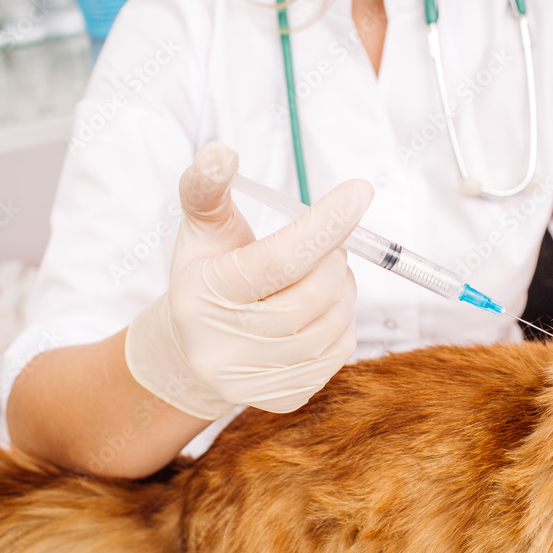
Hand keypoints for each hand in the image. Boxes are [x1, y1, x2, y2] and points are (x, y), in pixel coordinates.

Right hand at [125, 143, 373, 418]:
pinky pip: (340, 352)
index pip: (277, 259)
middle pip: (313, 295)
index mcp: (204, 295)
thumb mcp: (202, 229)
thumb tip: (220, 153)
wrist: (193, 350)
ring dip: (342, 290)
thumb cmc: (208, 274)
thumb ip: (209, 188)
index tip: (359, 192)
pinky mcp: (282, 400)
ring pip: (334, 323)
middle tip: (326, 246)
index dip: (324, 224)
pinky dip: (341, 322)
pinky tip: (318, 310)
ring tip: (320, 276)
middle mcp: (223, 347)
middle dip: (333, 259)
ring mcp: (253, 381)